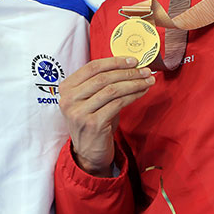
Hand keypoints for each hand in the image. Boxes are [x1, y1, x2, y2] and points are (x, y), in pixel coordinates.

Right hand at [57, 56, 154, 175]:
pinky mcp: (92, 123)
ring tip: (148, 81)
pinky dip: (133, 95)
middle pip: (103, 78)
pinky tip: (142, 92)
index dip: (115, 61)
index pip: (92, 67)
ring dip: (134, 83)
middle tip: (145, 71)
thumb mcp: (92, 99)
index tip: (133, 60)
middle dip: (128, 72)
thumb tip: (131, 65)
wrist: (89, 153)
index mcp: (66, 88)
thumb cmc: (94, 121)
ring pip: (112, 89)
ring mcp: (79, 112)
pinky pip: (118, 103)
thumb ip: (103, 82)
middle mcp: (69, 99)